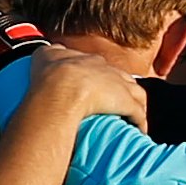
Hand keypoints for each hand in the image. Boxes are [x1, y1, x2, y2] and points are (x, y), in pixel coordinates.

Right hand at [28, 46, 148, 132]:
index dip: (102, 79)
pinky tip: (139, 131)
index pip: (102, 69)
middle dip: (123, 90)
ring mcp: (120, 87)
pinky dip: (140, 123)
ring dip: (136, 106)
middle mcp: (109, 71)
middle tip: (116, 105)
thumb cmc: (49, 75)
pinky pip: (139, 115)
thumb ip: (50, 53)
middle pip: (124, 79)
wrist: (60, 88)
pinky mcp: (127, 104)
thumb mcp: (44, 56)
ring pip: (137, 95)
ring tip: (131, 119)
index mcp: (91, 61)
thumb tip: (49, 52)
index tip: (98, 90)